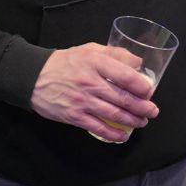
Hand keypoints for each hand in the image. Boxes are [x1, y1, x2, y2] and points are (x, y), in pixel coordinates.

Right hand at [30, 43, 158, 139]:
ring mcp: (82, 101)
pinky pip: (98, 127)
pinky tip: (123, 135)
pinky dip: (113, 134)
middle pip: (123, 98)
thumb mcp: (89, 49)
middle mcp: (91, 82)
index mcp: (96, 63)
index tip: (149, 91)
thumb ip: (114, 53)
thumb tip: (137, 62)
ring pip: (114, 114)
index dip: (142, 86)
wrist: (33, 77)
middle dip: (142, 107)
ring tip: (142, 122)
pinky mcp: (74, 116)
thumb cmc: (65, 62)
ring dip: (132, 120)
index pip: (126, 76)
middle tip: (152, 111)